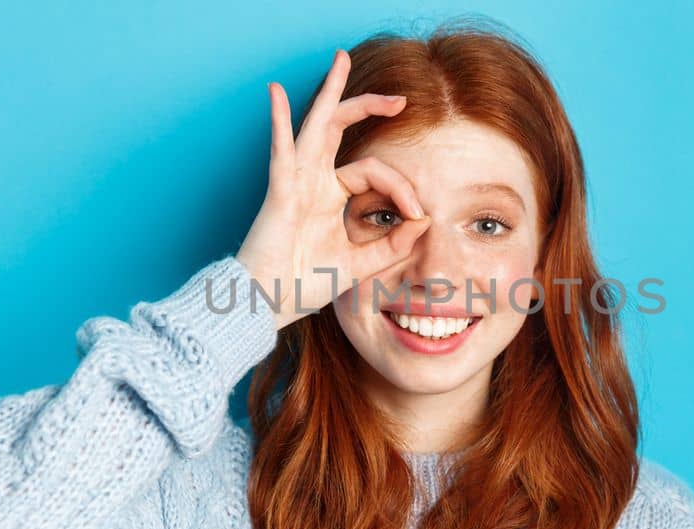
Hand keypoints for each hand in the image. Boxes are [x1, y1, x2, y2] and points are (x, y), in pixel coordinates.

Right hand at [236, 49, 429, 329]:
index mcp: (330, 197)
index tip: (419, 213)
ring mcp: (295, 182)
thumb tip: (425, 220)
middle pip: (340, 130)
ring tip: (340, 60)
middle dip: (367, 107)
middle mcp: (313, 182)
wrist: (268, 304)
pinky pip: (281, 150)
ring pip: (315, 126)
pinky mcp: (280, 192)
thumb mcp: (362, 264)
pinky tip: (276, 93)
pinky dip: (279, 121)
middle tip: (399, 99)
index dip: (402, 187)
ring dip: (329, 93)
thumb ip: (394, 244)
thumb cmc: (305, 284)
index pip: (374, 172)